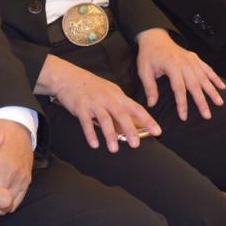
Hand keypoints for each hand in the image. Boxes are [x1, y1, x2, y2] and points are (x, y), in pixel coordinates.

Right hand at [39, 55, 159, 151]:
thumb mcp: (108, 94)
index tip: (158, 131)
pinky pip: (86, 122)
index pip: (136, 108)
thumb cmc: (90, 86)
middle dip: (130, 130)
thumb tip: (127, 128)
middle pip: (122, 115)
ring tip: (114, 149)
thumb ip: (118, 110)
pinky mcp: (81, 107)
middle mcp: (108, 98)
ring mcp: (94, 102)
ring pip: (105, 119)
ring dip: (110, 135)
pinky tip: (94, 144)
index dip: (148, 120)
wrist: (68, 77)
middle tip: (136, 144)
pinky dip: (90, 133)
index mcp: (117, 95)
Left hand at [135, 27, 224, 120]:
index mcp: (171, 65)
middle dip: (202, 101)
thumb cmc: (149, 55)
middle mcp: (184, 62)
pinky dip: (215, 78)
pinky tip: (222, 87)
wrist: (154, 37)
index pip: (179, 88)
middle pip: (195, 85)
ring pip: (204, 77)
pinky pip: (207, 68)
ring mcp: (191, 59)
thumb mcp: (144, 70)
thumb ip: (149, 88)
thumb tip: (152, 104)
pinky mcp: (194, 57)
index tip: (184, 117)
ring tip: (219, 103)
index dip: (182, 104)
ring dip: (212, 91)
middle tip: (207, 115)